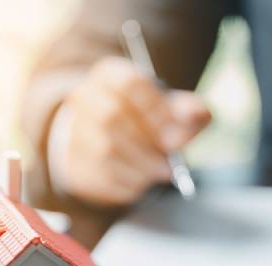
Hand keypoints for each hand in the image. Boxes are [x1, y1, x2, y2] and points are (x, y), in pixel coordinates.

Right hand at [57, 57, 210, 206]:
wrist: (108, 142)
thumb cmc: (144, 122)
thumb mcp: (169, 109)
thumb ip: (188, 110)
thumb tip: (197, 115)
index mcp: (109, 75)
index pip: (129, 84)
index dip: (155, 110)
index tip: (175, 133)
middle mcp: (84, 99)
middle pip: (111, 118)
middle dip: (147, 145)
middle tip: (170, 163)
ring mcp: (74, 132)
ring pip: (104, 151)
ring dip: (140, 167)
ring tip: (161, 173)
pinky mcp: (75, 165)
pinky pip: (100, 176)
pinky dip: (128, 184)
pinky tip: (142, 182)